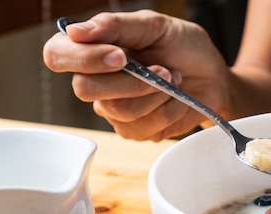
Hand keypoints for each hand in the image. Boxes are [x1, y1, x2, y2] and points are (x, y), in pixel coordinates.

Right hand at [43, 10, 229, 140]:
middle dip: (133, 80)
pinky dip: (169, 110)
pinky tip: (177, 99)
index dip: (84, 58)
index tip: (121, 55)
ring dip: (157, 94)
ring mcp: (113, 109)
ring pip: (120, 110)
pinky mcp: (134, 130)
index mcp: (92, 48)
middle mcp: (96, 81)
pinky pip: (143, 127)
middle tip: (163, 69)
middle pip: (86, 89)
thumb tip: (76, 31)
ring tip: (174, 79)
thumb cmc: (184, 49)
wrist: (213, 79)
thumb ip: (117, 26)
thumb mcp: (156, 26)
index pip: (57, 55)